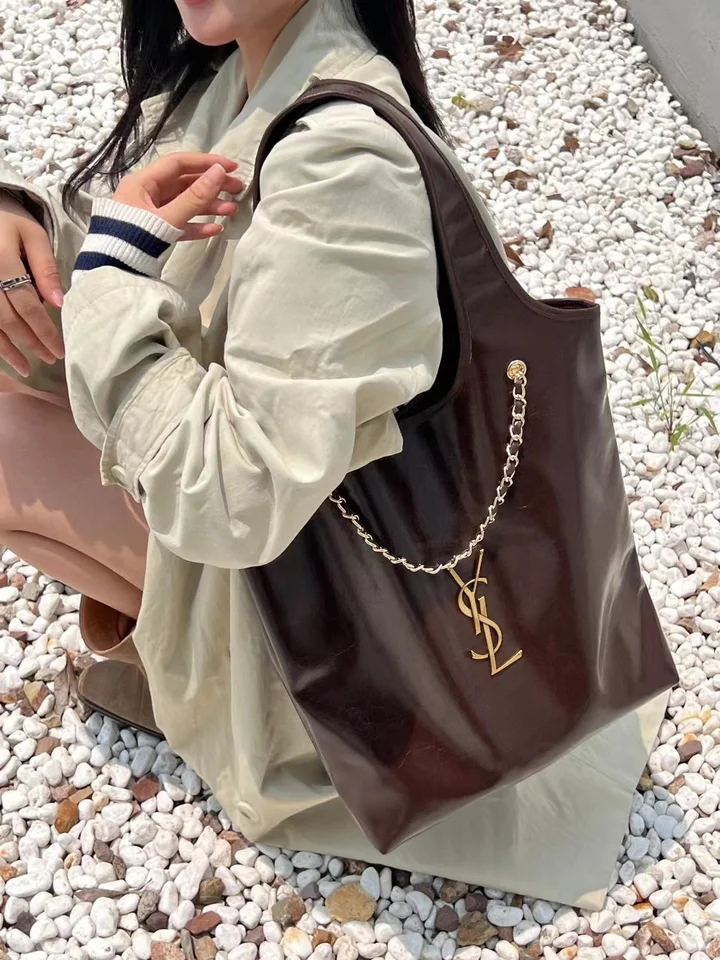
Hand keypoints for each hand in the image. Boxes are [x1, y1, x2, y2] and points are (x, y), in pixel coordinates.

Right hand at [0, 193, 64, 377]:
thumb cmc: (9, 220)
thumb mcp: (33, 235)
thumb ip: (46, 268)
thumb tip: (59, 303)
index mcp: (2, 261)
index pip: (27, 305)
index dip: (44, 330)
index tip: (59, 349)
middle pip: (8, 319)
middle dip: (30, 343)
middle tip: (50, 359)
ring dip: (8, 350)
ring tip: (26, 368)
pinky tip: (4, 356)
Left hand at [112, 153, 243, 239]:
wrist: (113, 272)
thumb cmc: (135, 240)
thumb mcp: (167, 219)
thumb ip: (195, 197)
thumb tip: (219, 172)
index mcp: (143, 183)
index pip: (178, 163)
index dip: (206, 162)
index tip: (231, 167)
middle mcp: (145, 194)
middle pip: (184, 183)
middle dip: (212, 186)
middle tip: (237, 189)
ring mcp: (150, 214)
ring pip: (183, 204)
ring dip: (208, 206)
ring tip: (231, 210)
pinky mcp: (153, 233)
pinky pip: (178, 224)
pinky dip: (195, 225)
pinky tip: (215, 229)